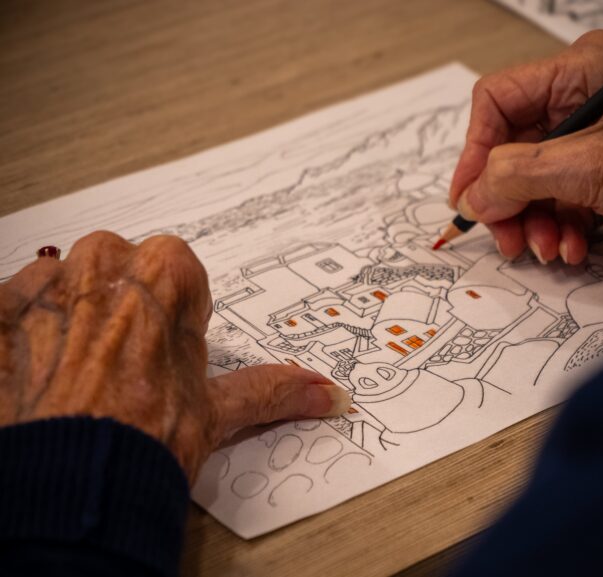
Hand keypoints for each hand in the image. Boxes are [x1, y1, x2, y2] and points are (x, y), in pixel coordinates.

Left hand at [0, 232, 349, 481]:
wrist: (69, 487)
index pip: (175, 275)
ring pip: (64, 288)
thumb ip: (271, 389)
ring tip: (76, 381)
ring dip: (70, 323)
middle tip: (124, 371)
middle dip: (122, 312)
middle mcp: (100, 261)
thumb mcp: (215, 412)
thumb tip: (325, 393)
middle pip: (118, 273)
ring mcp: (40, 284)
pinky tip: (35, 381)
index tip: (164, 356)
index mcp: (164, 271)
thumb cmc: (142, 442)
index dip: (172, 320)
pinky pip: (12, 310)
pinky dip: (22, 339)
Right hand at [449, 30, 602, 281]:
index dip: (476, 150)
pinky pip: (550, 202)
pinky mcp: (595, 177)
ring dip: (531, 222)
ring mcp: (588, 142)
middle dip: (508, 199)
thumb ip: (519, 176)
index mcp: (583, 72)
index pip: (498, 100)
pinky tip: (573, 248)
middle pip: (508, 149)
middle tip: (506, 234)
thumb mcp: (592, 171)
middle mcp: (581, 101)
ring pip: (526, 182)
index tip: (468, 196)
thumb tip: (473, 194)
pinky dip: (554, 230)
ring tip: (547, 247)